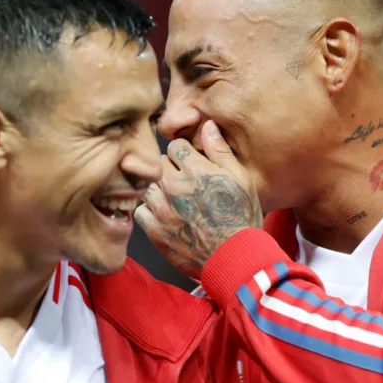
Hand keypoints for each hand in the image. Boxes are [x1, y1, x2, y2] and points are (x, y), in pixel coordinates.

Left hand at [134, 120, 262, 280]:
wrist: (235, 258)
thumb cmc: (241, 217)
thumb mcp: (240, 178)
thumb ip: (220, 150)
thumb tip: (207, 125)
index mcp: (195, 169)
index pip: (175, 146)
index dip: (185, 155)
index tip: (192, 166)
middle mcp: (174, 186)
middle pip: (159, 165)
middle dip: (171, 171)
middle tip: (187, 187)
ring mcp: (162, 209)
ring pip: (149, 187)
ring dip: (160, 192)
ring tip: (177, 204)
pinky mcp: (155, 231)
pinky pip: (141, 211)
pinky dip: (151, 213)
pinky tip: (167, 218)